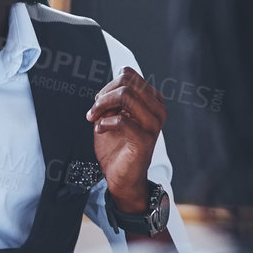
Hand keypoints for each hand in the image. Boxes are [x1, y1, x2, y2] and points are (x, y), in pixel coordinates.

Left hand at [86, 67, 167, 212]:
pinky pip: (121, 120)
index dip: (108, 86)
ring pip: (126, 95)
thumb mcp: (114, 116)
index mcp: (153, 101)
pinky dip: (104, 123)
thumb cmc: (117, 147)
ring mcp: (154, 124)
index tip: (99, 103)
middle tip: (94, 111)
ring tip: (94, 118)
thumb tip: (108, 88)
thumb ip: (114, 100)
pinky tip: (100, 130)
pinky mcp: (145, 139)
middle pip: (126, 82)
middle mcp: (158, 110)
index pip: (129, 75)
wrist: (121, 177)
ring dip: (102, 106)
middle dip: (104, 95)